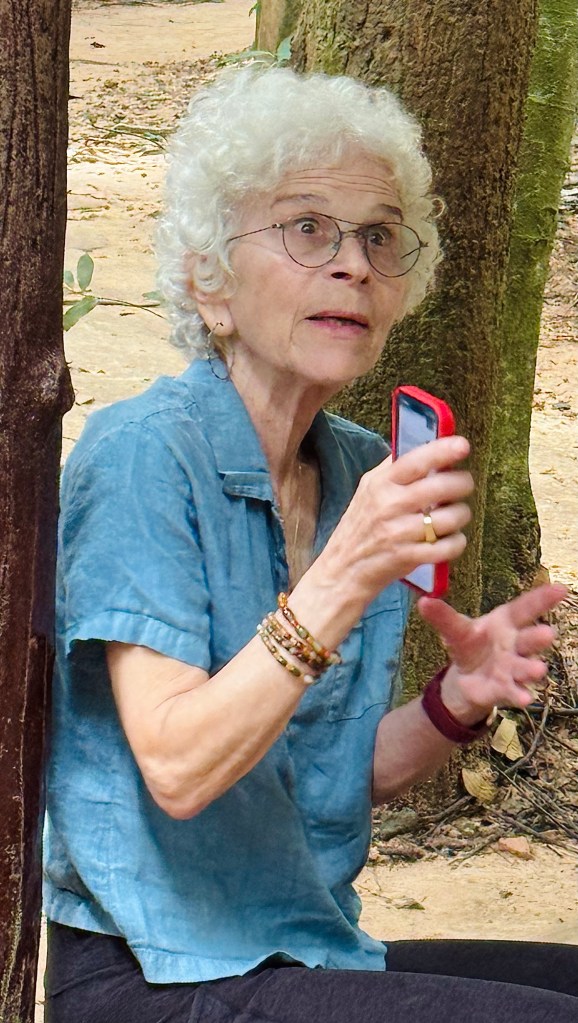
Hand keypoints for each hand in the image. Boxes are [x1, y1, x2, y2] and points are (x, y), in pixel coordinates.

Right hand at [321, 435, 473, 600]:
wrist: (341, 570)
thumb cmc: (360, 528)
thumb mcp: (368, 491)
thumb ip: (394, 470)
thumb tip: (427, 445)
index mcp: (380, 484)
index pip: (415, 460)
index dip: (442, 450)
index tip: (463, 445)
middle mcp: (388, 505)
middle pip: (441, 486)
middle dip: (462, 484)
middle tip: (463, 486)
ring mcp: (398, 532)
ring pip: (450, 517)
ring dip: (461, 515)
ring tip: (455, 516)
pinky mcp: (407, 557)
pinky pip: (447, 547)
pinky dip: (456, 543)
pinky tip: (451, 540)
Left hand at [418, 583, 566, 723]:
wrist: (468, 676)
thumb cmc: (471, 644)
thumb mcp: (456, 630)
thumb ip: (443, 617)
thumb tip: (423, 601)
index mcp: (505, 623)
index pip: (525, 608)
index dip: (542, 599)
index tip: (561, 589)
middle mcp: (515, 644)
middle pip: (529, 639)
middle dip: (539, 637)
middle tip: (548, 634)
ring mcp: (513, 667)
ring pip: (525, 667)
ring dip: (532, 668)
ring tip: (538, 670)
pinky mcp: (506, 688)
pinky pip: (514, 691)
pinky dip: (519, 694)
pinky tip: (525, 698)